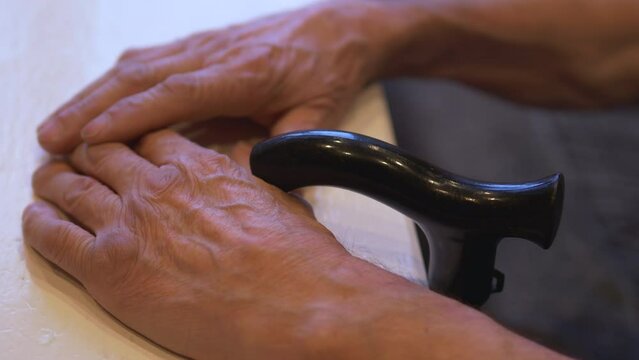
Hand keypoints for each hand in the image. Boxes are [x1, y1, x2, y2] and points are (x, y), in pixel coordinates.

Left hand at [24, 130, 438, 358]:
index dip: (127, 136)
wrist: (298, 304)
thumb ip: (244, 176)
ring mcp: (130, 224)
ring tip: (48, 183)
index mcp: (198, 168)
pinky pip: (53, 235)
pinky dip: (39, 223)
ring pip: (69, 186)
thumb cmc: (297, 260)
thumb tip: (240, 165)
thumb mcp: (275, 199)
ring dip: (53, 181)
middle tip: (75, 157)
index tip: (119, 143)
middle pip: (100, 152)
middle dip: (84, 151)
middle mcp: (157, 187)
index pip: (145, 134)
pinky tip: (38, 219)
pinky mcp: (111, 268)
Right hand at [37, 0, 394, 153]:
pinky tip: (95, 97)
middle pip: (141, 78)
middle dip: (90, 107)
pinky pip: (149, 61)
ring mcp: (203, 46)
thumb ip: (285, 151)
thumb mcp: (317, 118)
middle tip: (50, 138)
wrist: (337, 29)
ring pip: (136, 67)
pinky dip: (116, 81)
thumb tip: (246, 183)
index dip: (131, 116)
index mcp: (243, 74)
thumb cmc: (327, 71)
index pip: (177, 95)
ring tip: (57, 123)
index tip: (91, 138)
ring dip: (92, 93)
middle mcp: (214, 55)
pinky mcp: (200, 45)